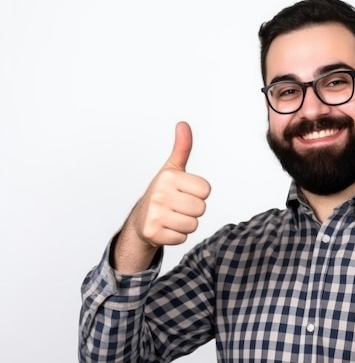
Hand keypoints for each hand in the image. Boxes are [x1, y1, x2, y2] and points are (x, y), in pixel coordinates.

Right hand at [114, 122, 210, 271]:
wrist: (140, 219)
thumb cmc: (162, 192)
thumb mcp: (173, 169)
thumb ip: (182, 148)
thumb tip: (183, 124)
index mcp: (168, 177)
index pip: (206, 190)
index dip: (198, 193)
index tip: (184, 192)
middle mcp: (159, 194)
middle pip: (201, 208)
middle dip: (193, 210)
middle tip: (178, 206)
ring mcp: (154, 214)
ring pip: (193, 224)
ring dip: (185, 223)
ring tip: (172, 217)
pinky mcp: (153, 232)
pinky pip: (182, 238)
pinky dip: (176, 236)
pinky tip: (166, 228)